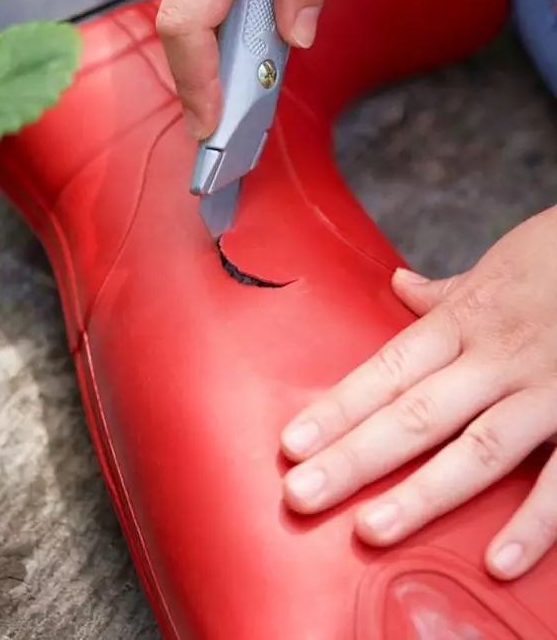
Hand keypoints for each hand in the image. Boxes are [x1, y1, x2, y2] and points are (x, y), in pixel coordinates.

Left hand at [281, 206, 556, 579]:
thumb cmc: (552, 262)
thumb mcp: (492, 269)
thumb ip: (445, 293)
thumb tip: (399, 285)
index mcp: (463, 322)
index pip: (387, 369)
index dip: (338, 408)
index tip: (292, 445)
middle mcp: (495, 359)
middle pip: (415, 414)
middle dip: (355, 458)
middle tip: (301, 496)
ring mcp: (544, 392)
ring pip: (477, 449)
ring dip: (422, 494)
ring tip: (370, 531)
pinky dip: (534, 521)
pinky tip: (496, 561)